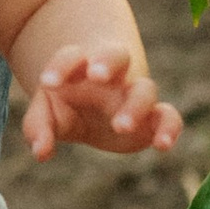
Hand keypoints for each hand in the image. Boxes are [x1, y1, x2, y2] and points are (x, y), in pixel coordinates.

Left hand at [21, 45, 181, 162]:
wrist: (91, 105)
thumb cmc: (65, 104)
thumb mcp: (45, 113)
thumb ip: (39, 129)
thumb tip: (41, 153)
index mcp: (80, 66)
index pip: (72, 56)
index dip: (61, 66)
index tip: (47, 83)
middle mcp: (111, 75)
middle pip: (117, 55)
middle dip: (107, 62)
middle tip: (96, 77)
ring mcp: (133, 94)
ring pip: (145, 88)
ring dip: (136, 105)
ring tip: (120, 127)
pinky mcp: (151, 117)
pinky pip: (168, 116)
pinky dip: (169, 128)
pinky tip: (162, 145)